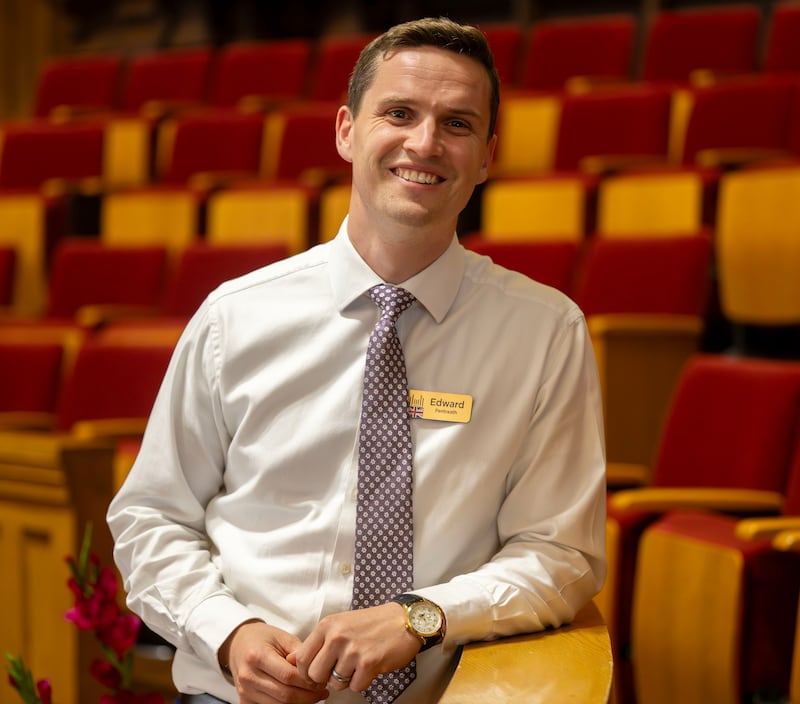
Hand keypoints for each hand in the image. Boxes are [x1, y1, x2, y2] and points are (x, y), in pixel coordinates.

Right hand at [221, 620, 329, 702]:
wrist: (239, 645)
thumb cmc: (262, 639)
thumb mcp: (283, 637)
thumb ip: (299, 652)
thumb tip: (315, 669)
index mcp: (258, 656)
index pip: (288, 676)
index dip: (308, 681)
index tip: (321, 681)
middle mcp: (249, 676)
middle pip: (285, 695)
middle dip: (308, 696)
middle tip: (321, 691)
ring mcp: (245, 691)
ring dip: (300, 703)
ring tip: (312, 694)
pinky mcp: (245, 701)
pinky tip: (297, 698)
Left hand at [289, 603, 421, 693]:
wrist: (403, 620)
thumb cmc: (371, 623)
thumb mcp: (340, 624)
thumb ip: (317, 642)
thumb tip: (290, 660)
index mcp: (327, 626)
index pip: (301, 658)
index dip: (306, 672)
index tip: (316, 673)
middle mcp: (337, 636)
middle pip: (314, 674)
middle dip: (324, 679)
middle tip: (337, 672)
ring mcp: (353, 650)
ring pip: (335, 683)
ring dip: (346, 679)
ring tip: (357, 664)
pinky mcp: (369, 662)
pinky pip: (355, 686)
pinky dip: (362, 681)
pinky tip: (369, 667)